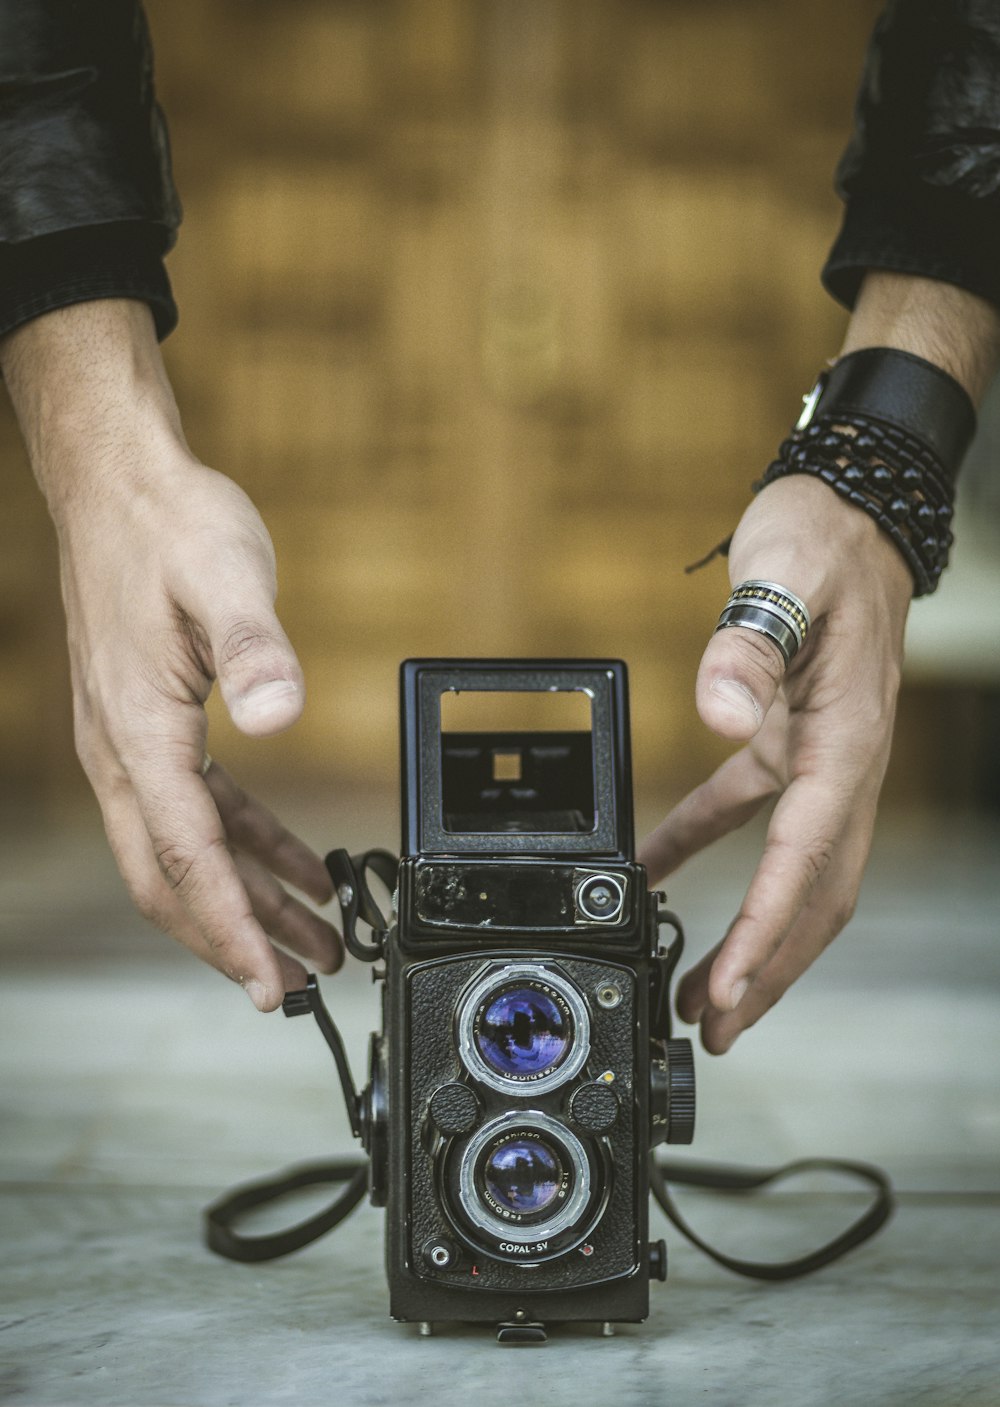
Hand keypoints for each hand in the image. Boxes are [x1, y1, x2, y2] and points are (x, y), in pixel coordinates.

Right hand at [2, 301, 339, 1008]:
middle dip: (237, 938)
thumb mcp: (225, 577)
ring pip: (193, 851)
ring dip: (252, 900)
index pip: (188, 857)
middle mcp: (125, 752)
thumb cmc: (166, 527)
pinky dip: (251, 845)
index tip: (270, 987)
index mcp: (138, 732)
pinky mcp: (157, 727)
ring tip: (317, 939)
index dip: (232, 930)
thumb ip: (256, 651)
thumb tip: (279, 716)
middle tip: (296, 988)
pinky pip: (205, 808)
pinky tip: (297, 864)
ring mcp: (136, 742)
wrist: (120, 486)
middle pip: (177, 877)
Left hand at [638, 474, 911, 1052]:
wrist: (848, 511)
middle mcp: (843, 763)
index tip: (728, 987)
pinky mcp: (784, 738)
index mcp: (847, 740)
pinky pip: (745, 813)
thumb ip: (751, 650)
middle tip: (715, 1026)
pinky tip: (656, 874)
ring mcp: (817, 756)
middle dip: (768, 968)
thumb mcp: (781, 580)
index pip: (809, 857)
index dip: (767, 930)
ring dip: (749, 932)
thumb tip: (719, 714)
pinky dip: (702, 850)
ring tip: (698, 987)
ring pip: (792, 870)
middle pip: (816, 894)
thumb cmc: (822, 542)